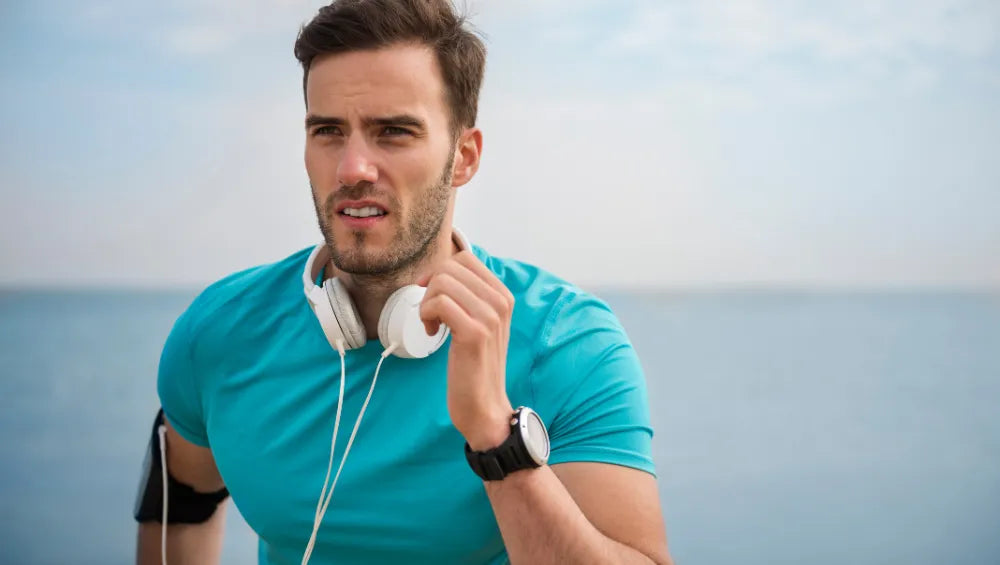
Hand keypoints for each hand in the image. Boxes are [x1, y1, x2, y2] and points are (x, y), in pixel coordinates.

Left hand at [417, 251, 514, 450]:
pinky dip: (426, 315)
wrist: (485, 406)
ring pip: (442, 283)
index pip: (464, 258)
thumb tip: (437, 273)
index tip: (434, 298)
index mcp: (503, 295)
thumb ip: (469, 297)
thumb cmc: (475, 366)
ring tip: (432, 325)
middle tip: (431, 314)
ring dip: (426, 304)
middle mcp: (501, 302)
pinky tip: (433, 333)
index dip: (440, 273)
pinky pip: (439, 303)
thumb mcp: (480, 323)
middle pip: (450, 267)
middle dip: (430, 287)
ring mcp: (490, 317)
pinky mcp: (474, 334)